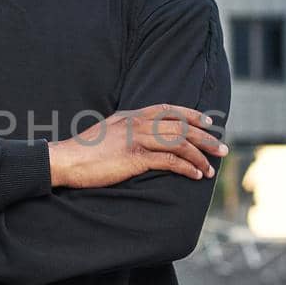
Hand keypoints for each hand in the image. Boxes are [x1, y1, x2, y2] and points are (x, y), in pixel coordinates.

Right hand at [49, 105, 227, 188]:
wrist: (63, 160)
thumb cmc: (81, 152)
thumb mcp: (105, 134)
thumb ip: (124, 131)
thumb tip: (138, 139)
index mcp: (130, 115)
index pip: (168, 109)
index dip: (191, 115)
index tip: (208, 122)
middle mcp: (136, 122)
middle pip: (180, 126)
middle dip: (205, 137)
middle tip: (222, 148)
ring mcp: (135, 138)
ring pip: (178, 142)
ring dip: (199, 156)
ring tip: (211, 168)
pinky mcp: (134, 157)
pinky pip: (168, 161)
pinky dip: (186, 167)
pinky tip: (195, 175)